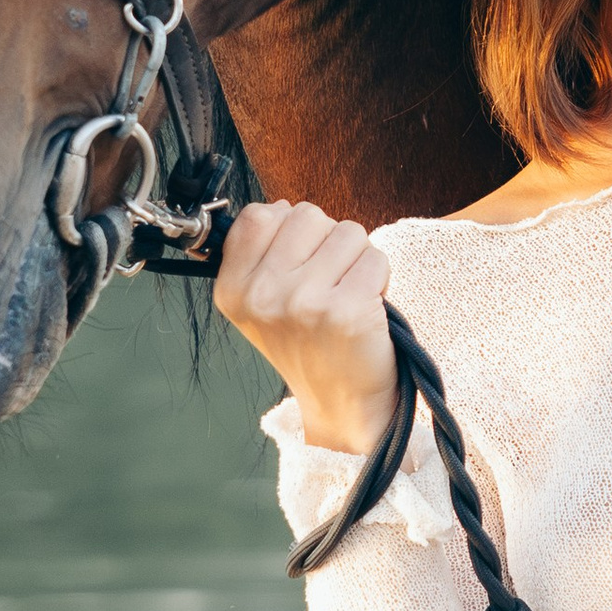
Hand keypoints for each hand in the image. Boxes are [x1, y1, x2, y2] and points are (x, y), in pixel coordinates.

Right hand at [217, 200, 399, 457]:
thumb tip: (281, 207)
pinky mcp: (347, 311)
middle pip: (307, 215)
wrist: (341, 403)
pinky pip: (375, 257)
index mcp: (233, 289)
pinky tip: (365, 307)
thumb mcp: (261, 303)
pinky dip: (379, 277)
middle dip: (327, 241)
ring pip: (347, 231)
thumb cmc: (309, 343)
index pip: (259, 215)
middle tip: (327, 284)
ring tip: (346, 294)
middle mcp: (262, 296)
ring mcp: (303, 303)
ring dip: (356, 258)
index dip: (290, 230)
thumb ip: (262, 251)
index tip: (298, 264)